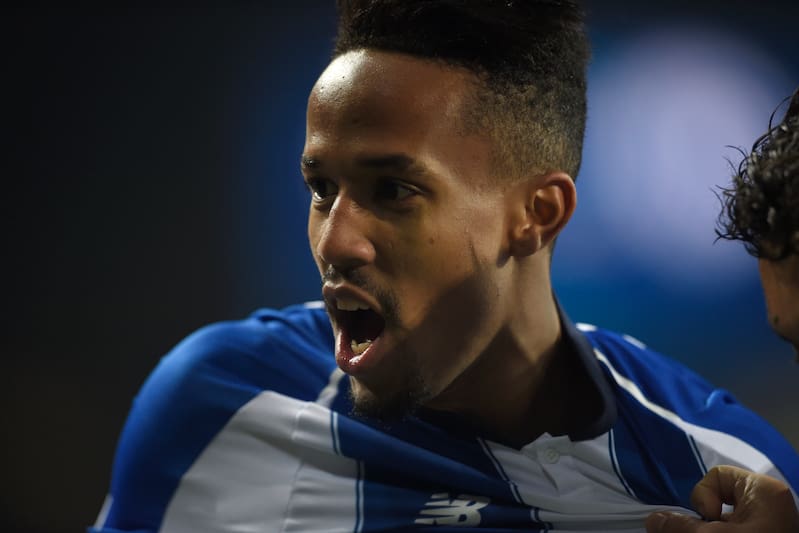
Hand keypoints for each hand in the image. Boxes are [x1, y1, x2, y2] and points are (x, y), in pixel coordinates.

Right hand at [645, 465, 798, 531]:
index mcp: (764, 491)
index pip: (718, 476)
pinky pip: (735, 531)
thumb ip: (679, 526)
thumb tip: (653, 520)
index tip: (712, 521)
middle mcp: (770, 504)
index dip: (705, 498)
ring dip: (710, 531)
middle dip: (705, 521)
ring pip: (725, 521)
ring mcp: (770, 525)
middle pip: (720, 500)